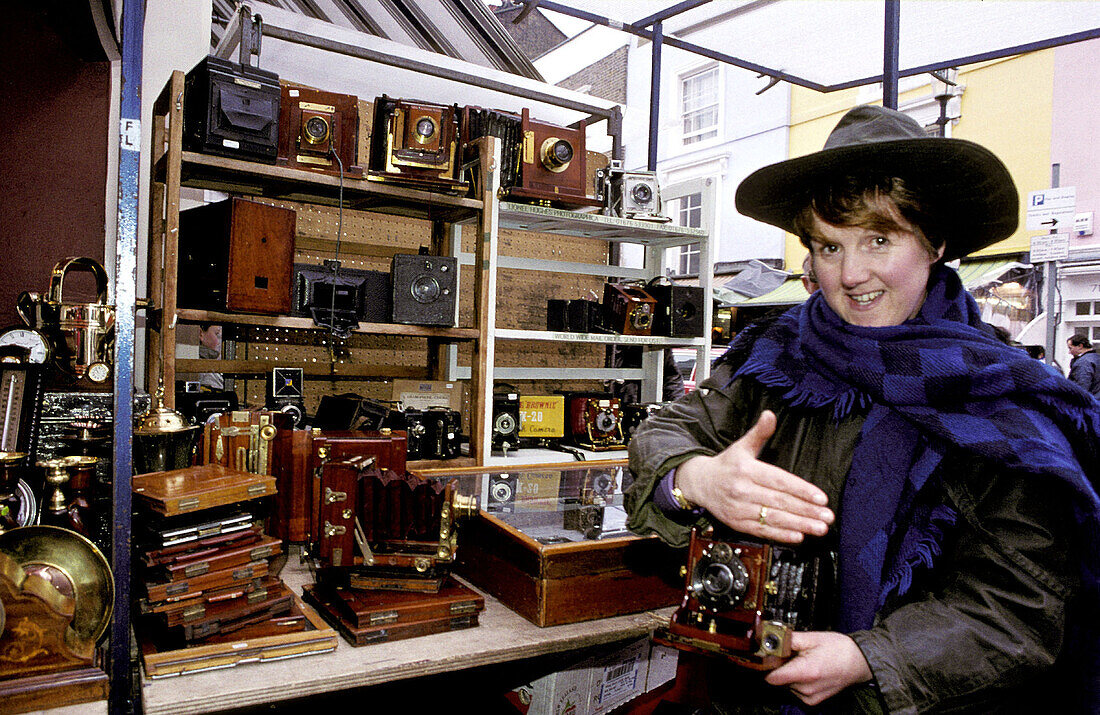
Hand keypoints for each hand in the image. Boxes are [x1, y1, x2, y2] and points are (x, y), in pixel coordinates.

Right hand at [674, 410, 833, 542]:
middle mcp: (742, 490)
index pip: (779, 480)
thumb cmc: (726, 464)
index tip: (821, 498)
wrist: (699, 483)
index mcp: (746, 469)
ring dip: (799, 525)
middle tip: (828, 516)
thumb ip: (760, 432)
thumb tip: (770, 415)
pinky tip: (798, 537)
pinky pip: (761, 530)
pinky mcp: (736, 523)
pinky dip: (781, 535)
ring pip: (773, 518)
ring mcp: (739, 508)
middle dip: (806, 511)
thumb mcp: (742, 446)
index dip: (801, 490)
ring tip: (820, 528)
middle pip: (779, 502)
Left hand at [765, 632, 872, 705]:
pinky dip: (797, 680)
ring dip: (789, 673)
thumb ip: (788, 639)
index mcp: (805, 672)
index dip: (767, 664)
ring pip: (786, 684)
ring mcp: (810, 696)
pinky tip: (808, 669)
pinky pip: (795, 690)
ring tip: (803, 660)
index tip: (769, 655)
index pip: (771, 677)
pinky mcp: (813, 700)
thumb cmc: (839, 649)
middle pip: (778, 679)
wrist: (860, 662)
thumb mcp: (812, 637)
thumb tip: (769, 638)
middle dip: (780, 666)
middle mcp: (806, 689)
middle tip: (791, 653)